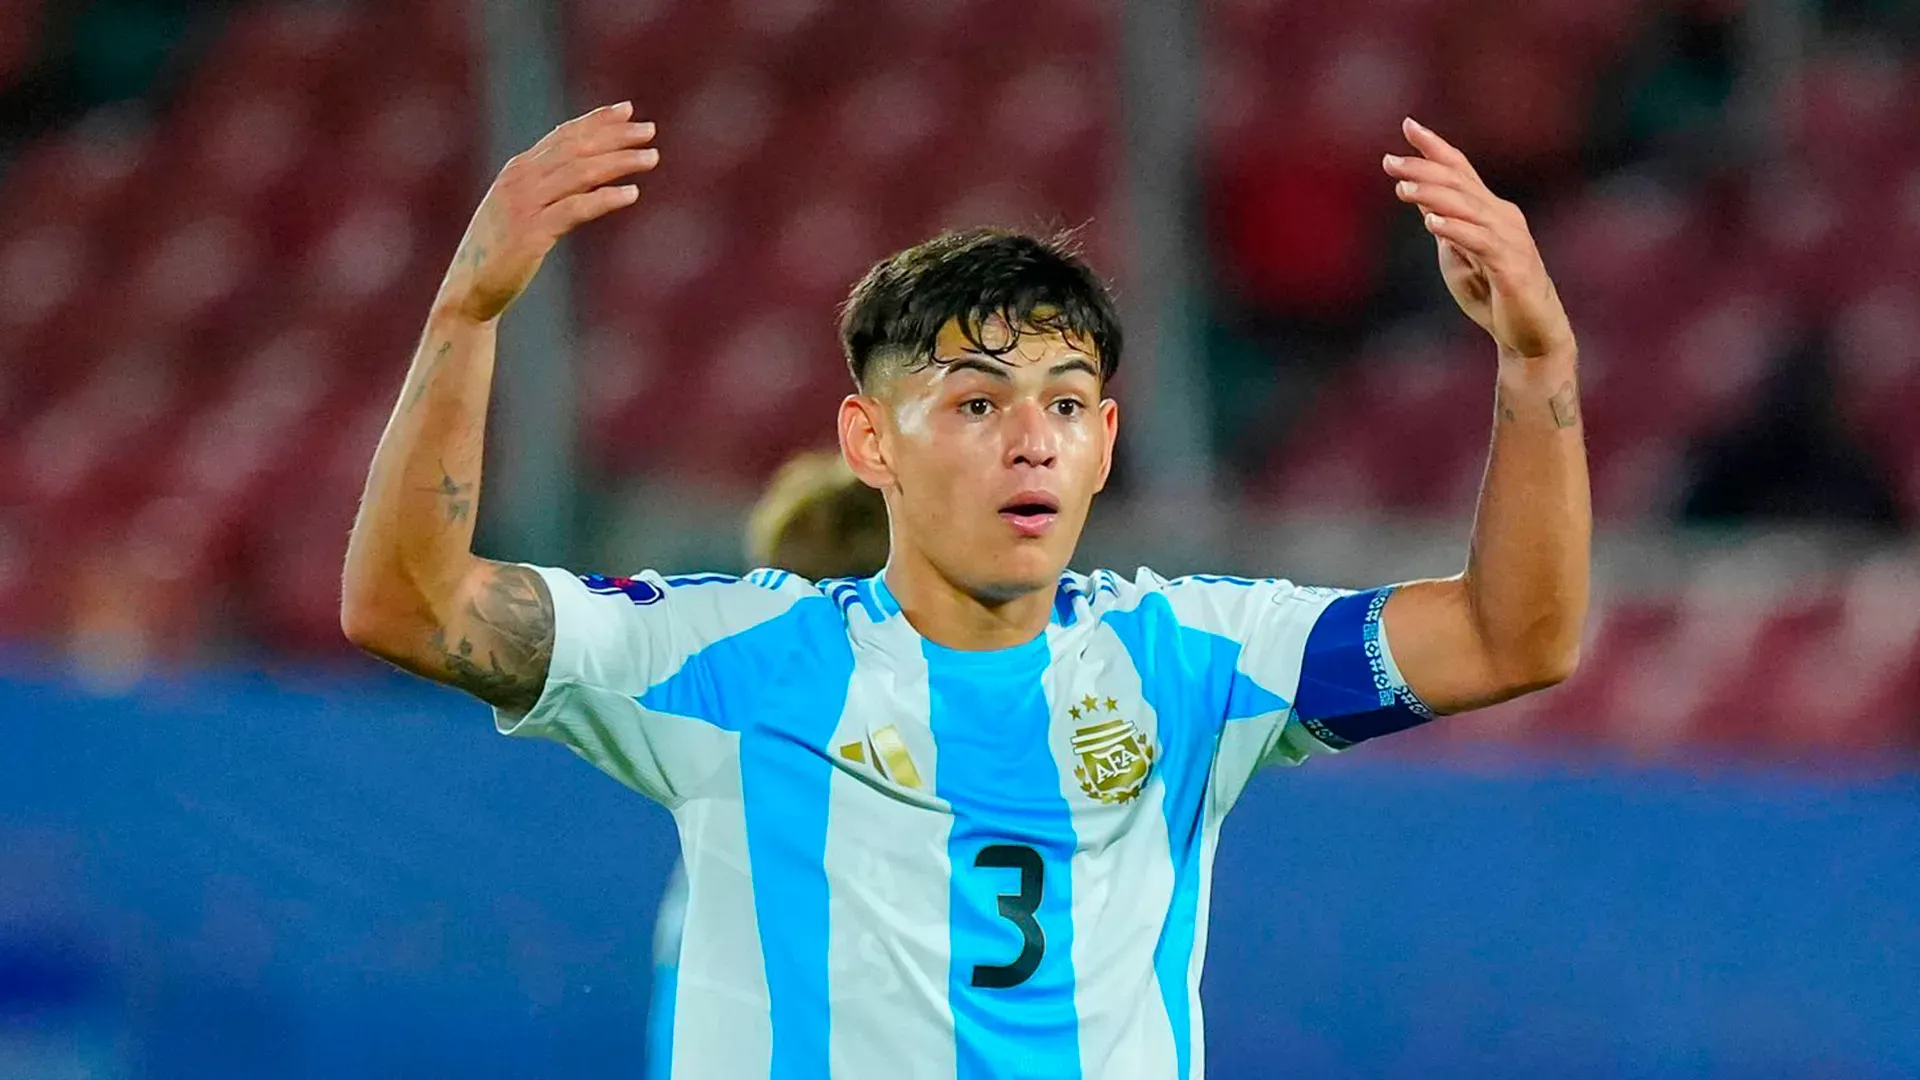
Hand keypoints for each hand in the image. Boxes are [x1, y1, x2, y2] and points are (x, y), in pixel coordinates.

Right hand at [441, 101, 658, 323]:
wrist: (469, 289)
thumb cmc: (499, 252)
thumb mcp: (520, 210)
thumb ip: (545, 188)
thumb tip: (584, 174)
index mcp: (517, 170)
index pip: (563, 136)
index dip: (596, 121)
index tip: (627, 110)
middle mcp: (520, 180)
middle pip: (576, 148)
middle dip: (615, 136)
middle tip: (649, 130)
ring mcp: (525, 205)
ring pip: (580, 173)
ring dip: (619, 162)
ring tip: (650, 158)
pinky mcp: (532, 233)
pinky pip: (576, 209)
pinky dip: (605, 199)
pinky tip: (632, 194)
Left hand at [1383, 118, 1572, 360]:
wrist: (1530, 335)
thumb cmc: (1494, 294)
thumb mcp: (1459, 257)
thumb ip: (1447, 229)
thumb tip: (1425, 203)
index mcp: (1490, 211)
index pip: (1461, 170)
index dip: (1435, 147)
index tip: (1408, 125)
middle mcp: (1502, 217)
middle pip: (1460, 183)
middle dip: (1423, 169)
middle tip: (1390, 161)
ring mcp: (1509, 240)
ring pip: (1468, 208)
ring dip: (1433, 196)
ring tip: (1402, 188)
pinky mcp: (1511, 267)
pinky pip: (1481, 243)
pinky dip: (1456, 230)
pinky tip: (1433, 223)